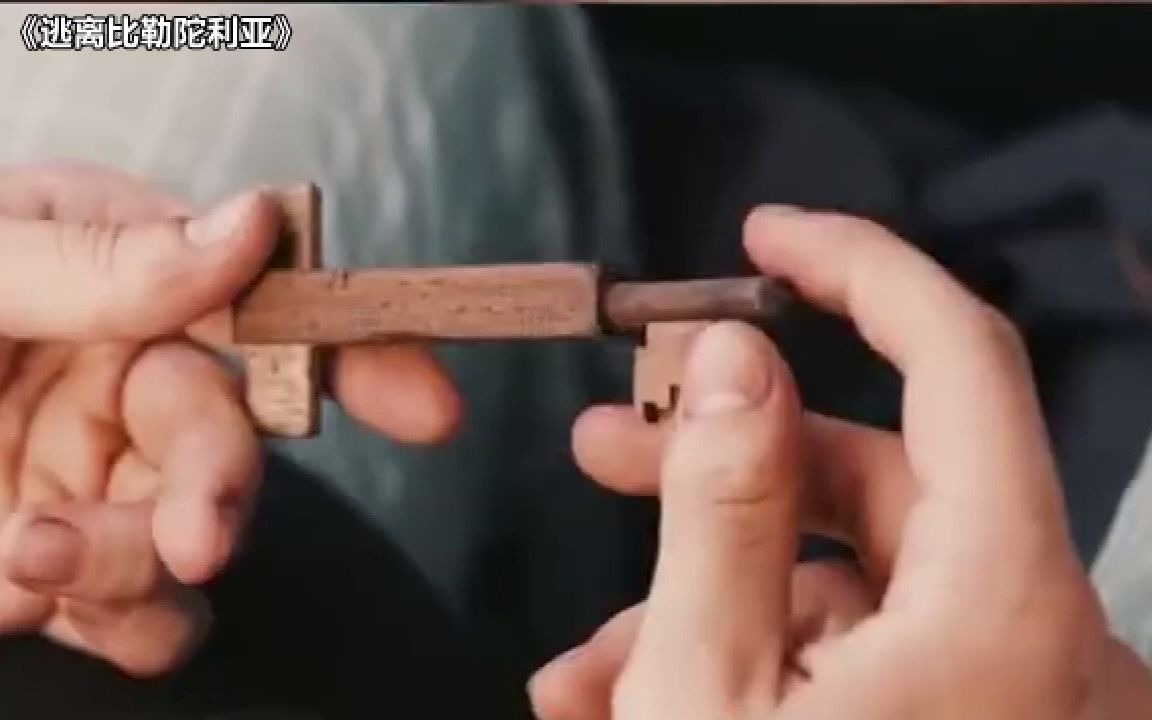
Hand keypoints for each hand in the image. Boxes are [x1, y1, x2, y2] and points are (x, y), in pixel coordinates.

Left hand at [0, 163, 459, 676]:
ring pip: (189, 549)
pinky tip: (25, 580)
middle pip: (232, 446)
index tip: (425, 402)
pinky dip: (96, 617)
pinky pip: (126, 616)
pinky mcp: (53, 563)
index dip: (361, 352)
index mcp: (130, 280)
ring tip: (39, 554)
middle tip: (196, 536)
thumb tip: (254, 224)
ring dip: (137, 570)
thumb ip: (113, 258)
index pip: (273, 310)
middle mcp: (128, 380)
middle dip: (222, 494)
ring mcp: (95, 477)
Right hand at [530, 208, 1151, 718]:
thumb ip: (721, 504)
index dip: (860, 269)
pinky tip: (640, 700)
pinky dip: (757, 658)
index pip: (960, 359)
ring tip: (590, 660)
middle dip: (723, 459)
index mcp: (1006, 607)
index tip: (765, 238)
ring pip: (854, 579)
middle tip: (602, 441)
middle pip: (879, 475)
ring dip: (711, 591)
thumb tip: (730, 358)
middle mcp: (1041, 640)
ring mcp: (1011, 695)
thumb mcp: (709, 693)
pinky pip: (866, 655)